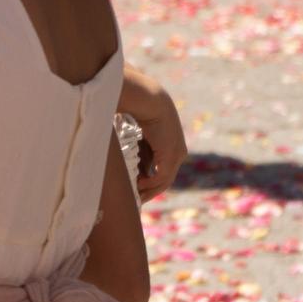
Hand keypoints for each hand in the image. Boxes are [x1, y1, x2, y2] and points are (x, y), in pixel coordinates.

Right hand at [120, 68, 186, 200]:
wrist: (149, 100)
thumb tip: (124, 162)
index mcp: (171, 146)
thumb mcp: (138, 134)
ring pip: (164, 181)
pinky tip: (138, 186)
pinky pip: (162, 177)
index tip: (136, 190)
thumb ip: (137, 150)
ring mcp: (177, 155)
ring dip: (149, 190)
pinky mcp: (172, 156)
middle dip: (150, 191)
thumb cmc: (140, 111)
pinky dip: (150, 184)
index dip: (150, 182)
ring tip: (135, 197)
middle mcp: (178, 153)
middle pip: (164, 179)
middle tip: (136, 201)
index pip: (162, 171)